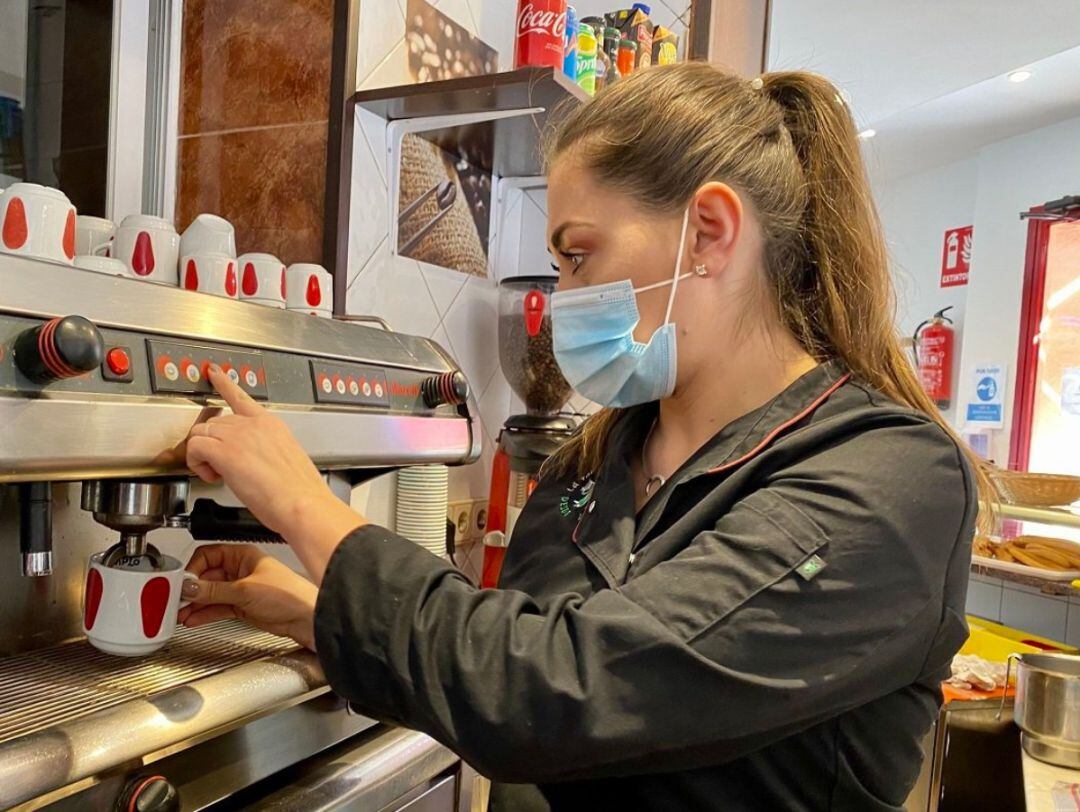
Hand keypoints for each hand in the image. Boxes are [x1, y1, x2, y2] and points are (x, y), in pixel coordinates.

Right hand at [179, 544, 318, 650]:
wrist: (305, 617)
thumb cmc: (289, 594)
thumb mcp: (246, 590)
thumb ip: (214, 591)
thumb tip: (189, 587)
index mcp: (243, 555)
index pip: (208, 555)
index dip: (193, 569)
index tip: (181, 583)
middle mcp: (240, 569)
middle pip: (206, 576)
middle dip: (190, 589)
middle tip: (175, 600)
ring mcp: (240, 588)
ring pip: (210, 594)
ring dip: (195, 604)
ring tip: (180, 613)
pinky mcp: (242, 605)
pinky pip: (217, 607)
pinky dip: (204, 613)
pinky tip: (193, 618)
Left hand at [183, 365, 362, 548]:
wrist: (302, 503)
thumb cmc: (300, 491)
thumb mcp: (287, 459)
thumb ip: (266, 451)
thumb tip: (254, 461)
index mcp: (271, 424)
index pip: (241, 397)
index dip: (224, 383)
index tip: (214, 373)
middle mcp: (254, 425)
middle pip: (214, 422)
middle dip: (212, 444)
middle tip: (222, 467)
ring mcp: (239, 436)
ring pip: (200, 433)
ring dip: (202, 454)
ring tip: (218, 474)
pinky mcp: (226, 452)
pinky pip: (194, 448)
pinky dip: (196, 463)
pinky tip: (212, 475)